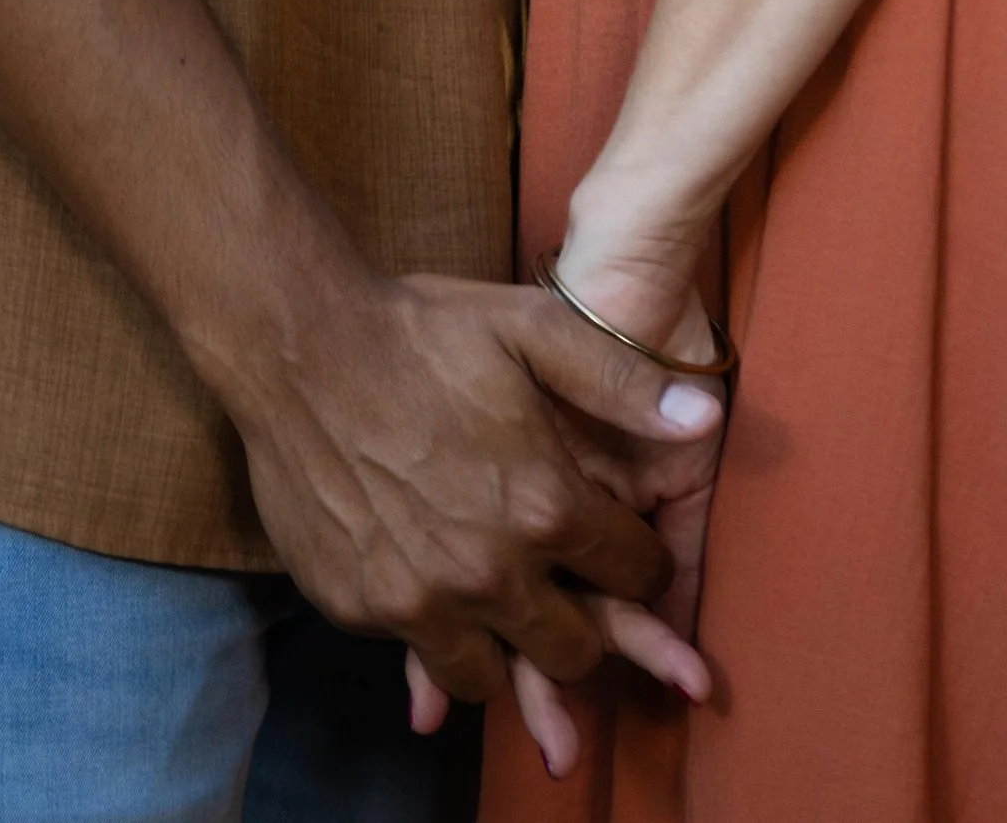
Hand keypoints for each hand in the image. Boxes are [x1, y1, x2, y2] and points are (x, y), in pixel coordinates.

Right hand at [214, 256, 722, 712]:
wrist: (303, 346)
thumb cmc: (424, 331)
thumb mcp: (533, 328)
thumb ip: (622, 380)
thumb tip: (704, 414)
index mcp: (544, 506)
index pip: (634, 575)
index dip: (638, 560)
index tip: (623, 545)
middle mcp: (490, 572)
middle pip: (573, 651)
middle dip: (587, 624)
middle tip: (570, 586)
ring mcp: (422, 600)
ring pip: (495, 678)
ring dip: (511, 648)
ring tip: (507, 604)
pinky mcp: (364, 609)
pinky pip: (422, 654)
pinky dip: (437, 634)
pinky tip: (436, 586)